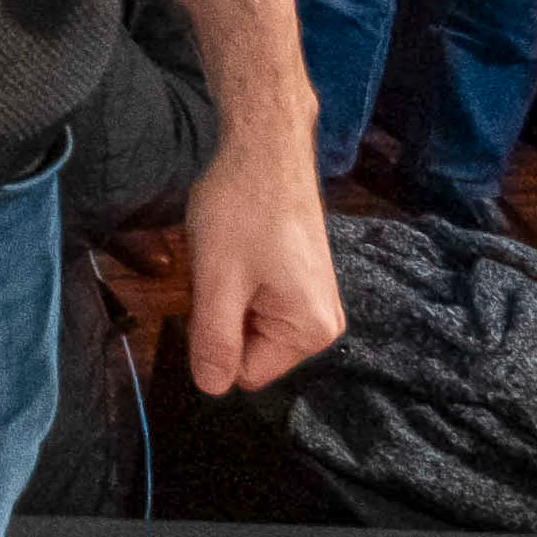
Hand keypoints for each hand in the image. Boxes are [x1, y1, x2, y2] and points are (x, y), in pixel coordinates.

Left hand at [179, 122, 346, 393]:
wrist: (265, 146)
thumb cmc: (241, 209)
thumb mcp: (218, 281)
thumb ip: (215, 341)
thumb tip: (211, 389)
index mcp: (311, 333)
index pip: (245, 373)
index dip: (216, 338)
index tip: (215, 291)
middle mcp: (325, 325)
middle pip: (252, 350)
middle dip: (226, 316)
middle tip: (225, 270)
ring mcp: (317, 300)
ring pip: (251, 324)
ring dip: (231, 296)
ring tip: (234, 256)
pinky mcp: (305, 280)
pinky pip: (260, 301)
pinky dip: (241, 281)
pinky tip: (242, 248)